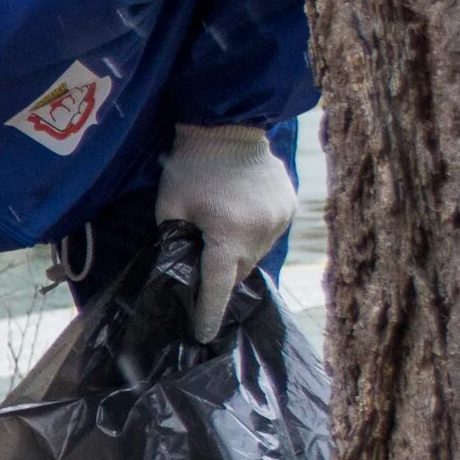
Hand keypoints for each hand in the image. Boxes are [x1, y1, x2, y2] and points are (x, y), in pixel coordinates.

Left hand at [154, 124, 295, 341]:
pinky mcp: (289, 206)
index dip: (209, 312)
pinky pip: (269, 234)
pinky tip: (238, 216)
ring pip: (256, 254)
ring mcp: (280, 219)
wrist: (228, 125)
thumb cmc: (190, 167)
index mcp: (228, 234)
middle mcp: (260, 232)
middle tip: (203, 265)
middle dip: (221, 274)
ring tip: (221, 233)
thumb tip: (182, 267)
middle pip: (239, 271)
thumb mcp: (169, 208)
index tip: (203, 334)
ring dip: (239, 253)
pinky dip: (253, 234)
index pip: (218, 286)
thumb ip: (175, 241)